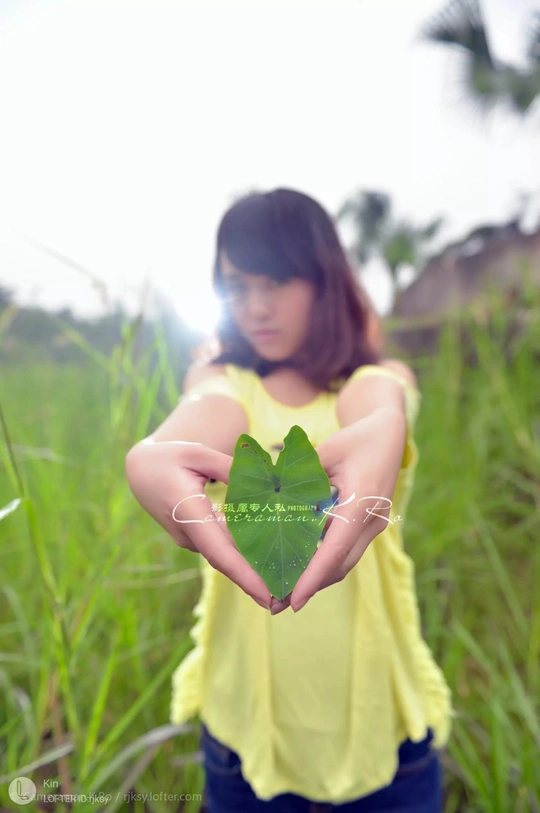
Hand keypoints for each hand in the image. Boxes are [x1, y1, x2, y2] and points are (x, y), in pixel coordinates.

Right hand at [125, 440, 279, 611]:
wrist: (141, 471)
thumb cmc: (169, 458)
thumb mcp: (199, 453)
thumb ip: (229, 467)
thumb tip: (262, 480)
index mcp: (188, 513)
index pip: (219, 551)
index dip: (244, 575)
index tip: (267, 595)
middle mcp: (189, 533)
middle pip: (227, 562)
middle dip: (257, 582)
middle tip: (289, 598)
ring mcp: (190, 539)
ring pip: (226, 556)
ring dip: (254, 569)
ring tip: (286, 581)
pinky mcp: (195, 538)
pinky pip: (222, 548)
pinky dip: (245, 554)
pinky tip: (270, 558)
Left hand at [272, 406, 407, 613]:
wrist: (389, 436)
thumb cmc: (355, 439)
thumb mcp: (326, 450)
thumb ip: (300, 475)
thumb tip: (265, 495)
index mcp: (363, 500)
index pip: (336, 547)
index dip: (313, 576)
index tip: (294, 599)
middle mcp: (372, 519)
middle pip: (340, 564)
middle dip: (309, 587)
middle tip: (274, 605)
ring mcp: (373, 525)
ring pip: (343, 562)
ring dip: (315, 579)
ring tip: (281, 595)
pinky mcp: (368, 527)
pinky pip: (344, 551)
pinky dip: (321, 562)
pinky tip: (297, 570)